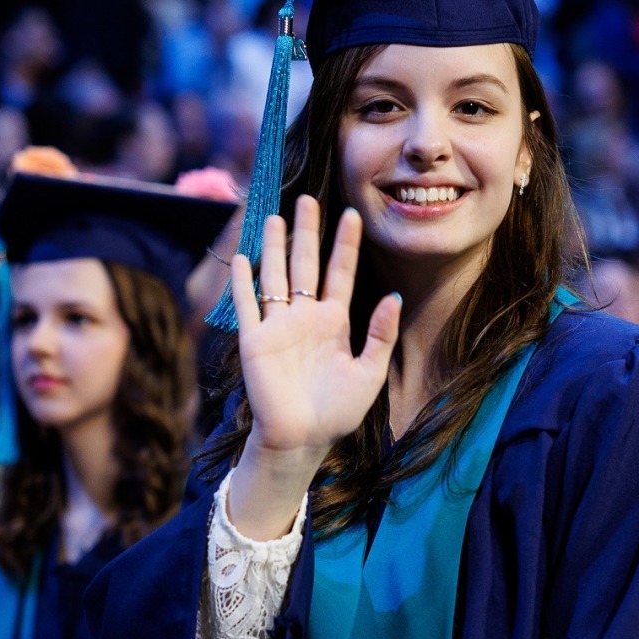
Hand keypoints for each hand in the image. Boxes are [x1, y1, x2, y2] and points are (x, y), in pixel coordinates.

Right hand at [225, 198, 399, 539]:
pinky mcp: (254, 340)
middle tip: (309, 199)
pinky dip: (245, 281)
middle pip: (306, 265)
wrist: (301, 439)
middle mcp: (305, 318)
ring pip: (276, 276)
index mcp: (334, 323)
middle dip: (308, 233)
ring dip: (276, 247)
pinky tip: (244, 256)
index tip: (352, 215)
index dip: (345, 245)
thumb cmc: (337, 412)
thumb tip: (394, 295)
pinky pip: (248, 304)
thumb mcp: (368, 373)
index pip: (340, 274)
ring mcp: (278, 327)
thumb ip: (380, 334)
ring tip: (277, 216)